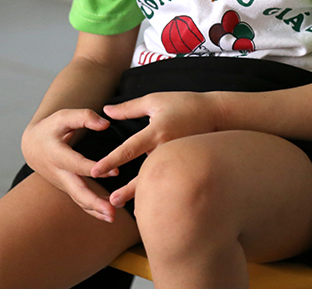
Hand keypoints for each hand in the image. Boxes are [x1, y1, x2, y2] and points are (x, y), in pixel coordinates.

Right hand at [21, 109, 119, 221]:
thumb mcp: (63, 117)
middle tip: (111, 211)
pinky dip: (93, 211)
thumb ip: (84, 117)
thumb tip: (105, 124)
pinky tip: (107, 216)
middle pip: (77, 190)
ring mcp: (63, 183)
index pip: (76, 164)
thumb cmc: (50, 129)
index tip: (115, 172)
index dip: (94, 169)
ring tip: (113, 217)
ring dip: (96, 211)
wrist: (32, 146)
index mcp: (57, 154)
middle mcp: (59, 173)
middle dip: (94, 202)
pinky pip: (80, 201)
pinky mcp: (68, 188)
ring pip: (79, 200)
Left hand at [90, 92, 221, 206]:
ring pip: (157, 179)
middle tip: (111, 201)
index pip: (128, 149)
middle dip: (128, 190)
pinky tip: (153, 203)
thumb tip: (106, 111)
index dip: (111, 160)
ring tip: (132, 210)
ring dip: (143, 194)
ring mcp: (178, 158)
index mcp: (156, 131)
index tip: (95, 171)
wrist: (216, 113)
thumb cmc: (183, 103)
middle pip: (143, 173)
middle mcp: (166, 148)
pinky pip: (170, 179)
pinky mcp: (186, 165)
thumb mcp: (154, 100)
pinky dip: (161, 191)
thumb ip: (129, 108)